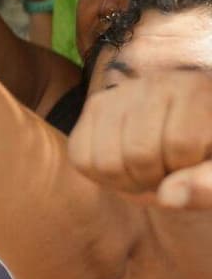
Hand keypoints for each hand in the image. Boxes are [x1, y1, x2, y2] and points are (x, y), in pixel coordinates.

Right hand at [70, 70, 211, 207]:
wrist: (191, 138)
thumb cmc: (209, 154)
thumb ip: (209, 184)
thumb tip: (168, 196)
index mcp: (197, 89)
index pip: (180, 144)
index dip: (187, 172)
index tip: (194, 168)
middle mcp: (156, 81)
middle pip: (139, 154)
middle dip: (155, 179)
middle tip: (170, 174)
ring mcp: (119, 93)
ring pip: (106, 162)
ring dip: (128, 182)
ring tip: (150, 171)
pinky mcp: (94, 108)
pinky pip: (81, 158)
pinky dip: (102, 176)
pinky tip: (126, 167)